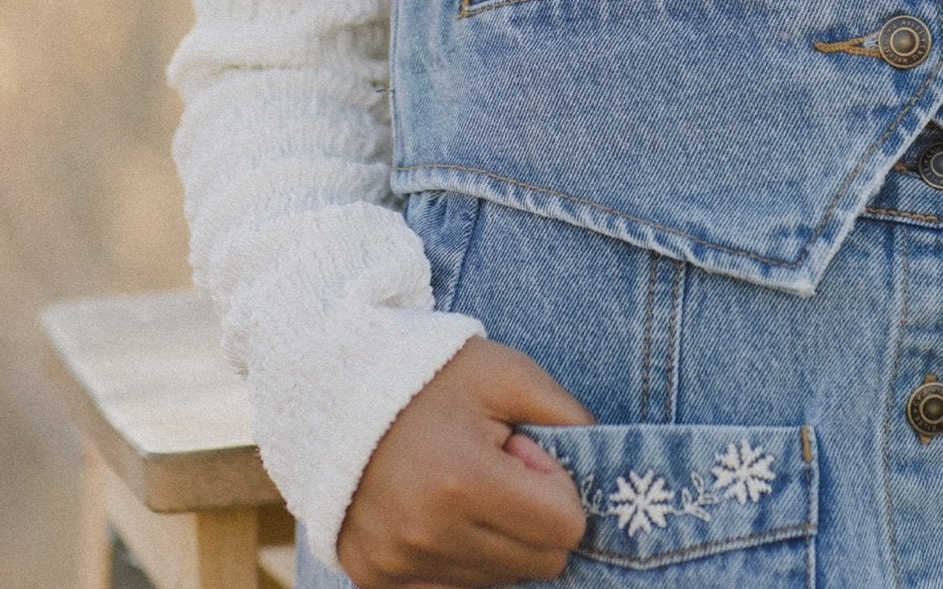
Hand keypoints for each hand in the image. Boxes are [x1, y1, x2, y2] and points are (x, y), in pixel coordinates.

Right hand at [337, 336, 593, 586]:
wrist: (337, 390)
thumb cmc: (432, 375)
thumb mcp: (508, 373)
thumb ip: (566, 415)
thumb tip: (604, 463)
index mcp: (465, 482)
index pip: (564, 529)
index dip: (558, 488)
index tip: (525, 454)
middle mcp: (429, 536)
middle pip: (537, 564)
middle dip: (534, 518)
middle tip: (497, 468)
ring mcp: (398, 565)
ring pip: (497, 582)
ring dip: (496, 539)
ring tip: (462, 484)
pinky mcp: (376, 580)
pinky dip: (459, 559)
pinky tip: (440, 513)